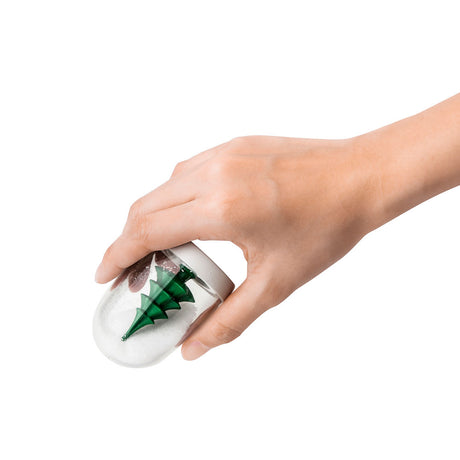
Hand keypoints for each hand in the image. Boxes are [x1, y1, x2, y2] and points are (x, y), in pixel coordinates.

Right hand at [95, 135, 378, 358]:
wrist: (361, 178)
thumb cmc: (327, 228)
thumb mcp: (276, 284)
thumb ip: (228, 320)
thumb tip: (193, 348)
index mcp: (221, 207)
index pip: (147, 232)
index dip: (117, 256)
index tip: (104, 275)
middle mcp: (214, 172)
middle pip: (145, 207)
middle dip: (128, 241)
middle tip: (131, 271)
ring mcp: (223, 153)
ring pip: (164, 187)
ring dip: (151, 217)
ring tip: (160, 248)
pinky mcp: (233, 145)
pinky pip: (187, 170)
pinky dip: (175, 196)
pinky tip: (190, 217)